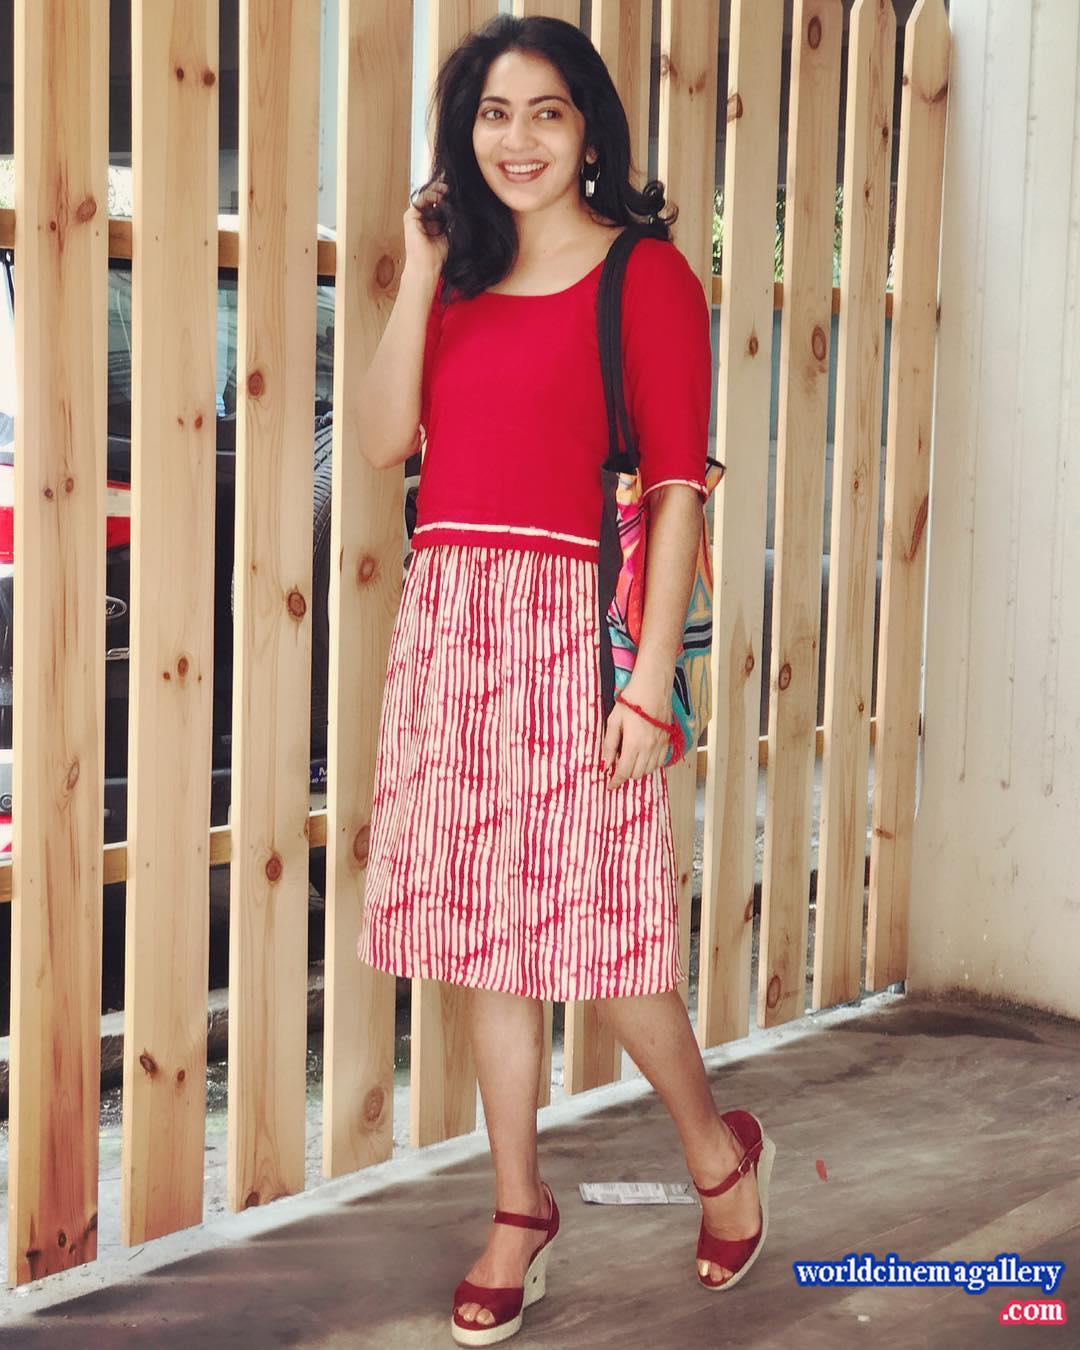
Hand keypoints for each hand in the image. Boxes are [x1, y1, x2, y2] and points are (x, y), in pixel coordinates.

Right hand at [403, 177, 449, 280]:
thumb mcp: (449, 234)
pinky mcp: (410, 216)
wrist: (427, 266)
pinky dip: (430, 195)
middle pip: (430, 197)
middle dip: (440, 189)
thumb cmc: (437, 256)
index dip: (445, 196)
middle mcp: (422, 218)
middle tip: (450, 187)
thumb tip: (460, 206)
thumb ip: (451, 220)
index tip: (455, 193)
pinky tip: (439, 197)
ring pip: (425, 195)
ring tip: (446, 190)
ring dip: (436, 190)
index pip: (437, 203)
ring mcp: (415, 216)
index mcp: (430, 222)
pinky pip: (420, 200)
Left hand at [601, 667, 673, 790]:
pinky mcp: (667, 740)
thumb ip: (610, 745)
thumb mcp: (613, 721)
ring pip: (650, 770)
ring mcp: (660, 745)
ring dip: (638, 770)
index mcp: (634, 744)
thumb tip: (606, 764)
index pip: (624, 772)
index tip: (610, 786)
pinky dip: (650, 764)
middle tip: (618, 765)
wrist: (653, 686)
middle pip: (637, 774)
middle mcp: (649, 748)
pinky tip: (642, 755)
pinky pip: (659, 761)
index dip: (616, 781)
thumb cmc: (631, 700)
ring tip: (629, 759)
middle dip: (626, 774)